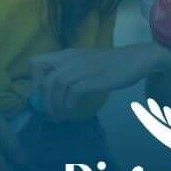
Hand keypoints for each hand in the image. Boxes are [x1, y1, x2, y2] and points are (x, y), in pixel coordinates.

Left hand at [31, 45, 168, 120]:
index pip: (35, 63)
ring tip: (60, 116)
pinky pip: (72, 93)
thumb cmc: (112, 64)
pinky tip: (73, 111)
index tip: (41, 97)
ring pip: (56, 87)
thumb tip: (55, 92)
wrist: (136, 59)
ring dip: (55, 106)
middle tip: (50, 113)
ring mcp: (82, 68)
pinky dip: (69, 105)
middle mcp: (71, 59)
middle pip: (44, 80)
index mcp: (67, 54)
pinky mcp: (93, 79)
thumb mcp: (86, 63)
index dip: (33, 82)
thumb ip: (71, 72)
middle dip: (43, 101)